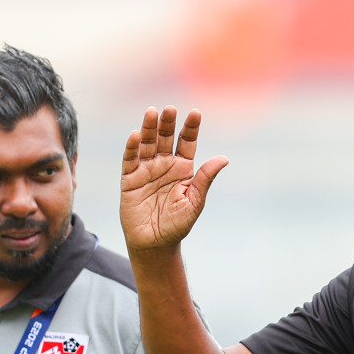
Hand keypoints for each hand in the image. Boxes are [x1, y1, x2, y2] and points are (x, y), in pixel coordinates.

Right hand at [120, 105, 227, 254]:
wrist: (155, 244)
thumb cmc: (177, 225)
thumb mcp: (195, 201)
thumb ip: (205, 179)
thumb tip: (224, 158)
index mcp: (183, 169)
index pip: (187, 142)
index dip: (190, 128)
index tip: (195, 113)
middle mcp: (165, 165)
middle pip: (166, 138)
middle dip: (167, 123)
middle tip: (169, 109)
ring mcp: (146, 170)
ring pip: (147, 144)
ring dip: (148, 128)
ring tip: (151, 112)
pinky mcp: (130, 179)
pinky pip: (130, 159)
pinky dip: (131, 147)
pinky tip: (135, 135)